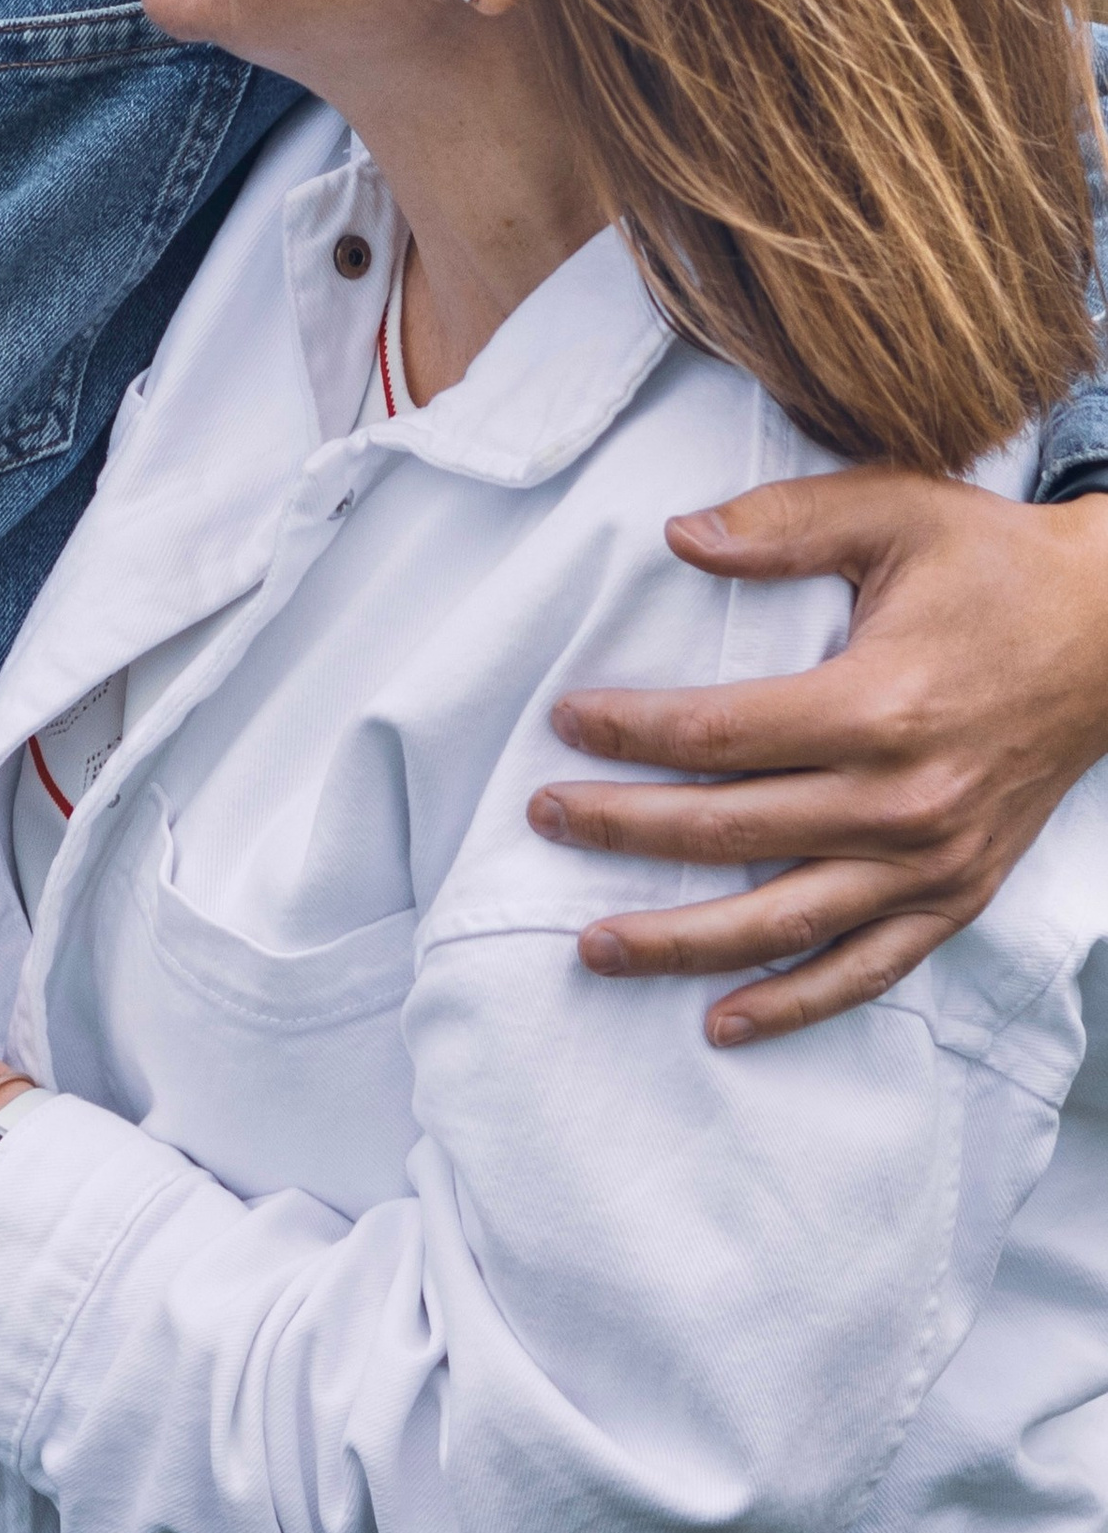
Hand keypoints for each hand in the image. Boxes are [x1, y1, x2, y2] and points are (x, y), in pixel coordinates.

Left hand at [532, 472, 1107, 1044]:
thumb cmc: (991, 563)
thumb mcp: (891, 510)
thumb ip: (780, 524)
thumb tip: (677, 536)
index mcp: (877, 706)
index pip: (719, 736)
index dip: (630, 733)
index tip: (563, 722)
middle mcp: (903, 801)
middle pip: (731, 832)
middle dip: (623, 831)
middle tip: (542, 820)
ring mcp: (934, 863)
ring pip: (784, 922)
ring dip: (682, 942)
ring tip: (593, 946)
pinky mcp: (959, 895)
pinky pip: (868, 969)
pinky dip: (793, 1002)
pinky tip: (720, 1021)